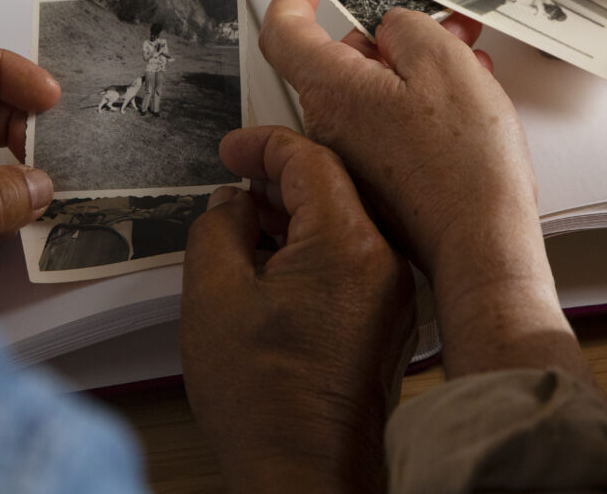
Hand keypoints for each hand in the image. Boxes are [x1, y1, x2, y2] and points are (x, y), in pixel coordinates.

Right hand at [181, 127, 413, 492]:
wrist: (304, 475)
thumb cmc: (266, 402)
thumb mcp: (213, 295)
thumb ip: (217, 227)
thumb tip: (231, 203)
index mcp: (348, 246)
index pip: (311, 160)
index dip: (263, 145)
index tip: (232, 150)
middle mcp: (384, 264)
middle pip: (334, 188)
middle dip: (278, 178)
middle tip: (234, 183)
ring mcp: (393, 295)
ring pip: (343, 225)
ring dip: (295, 215)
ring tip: (246, 226)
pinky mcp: (388, 322)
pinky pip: (353, 261)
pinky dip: (314, 249)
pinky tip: (275, 265)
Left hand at [260, 0, 529, 280]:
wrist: (482, 241)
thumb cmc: (464, 165)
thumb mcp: (444, 63)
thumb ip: (408, 28)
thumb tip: (395, 30)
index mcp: (334, 91)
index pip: (284, 32)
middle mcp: (331, 126)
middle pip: (341, 60)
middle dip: (389, 37)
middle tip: (441, 27)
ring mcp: (353, 157)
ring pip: (372, 92)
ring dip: (414, 70)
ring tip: (469, 65)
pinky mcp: (378, 180)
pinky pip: (387, 125)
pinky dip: (418, 105)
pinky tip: (463, 105)